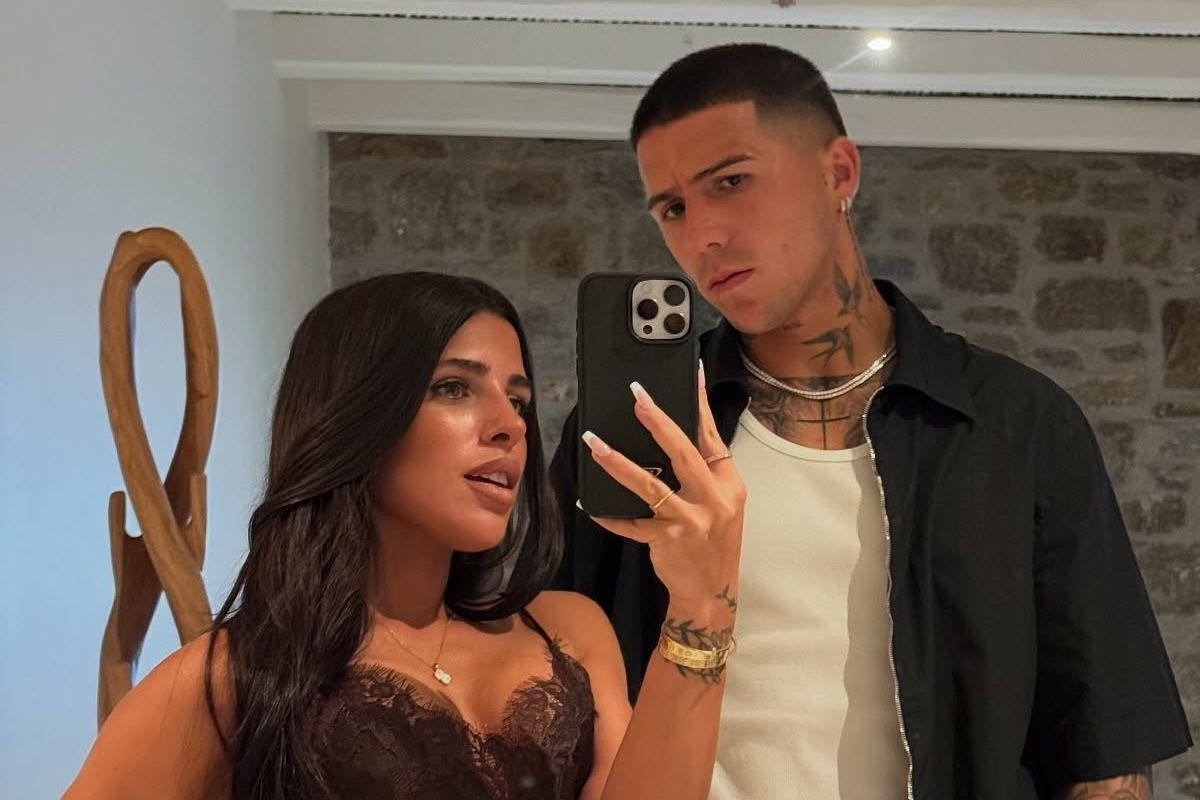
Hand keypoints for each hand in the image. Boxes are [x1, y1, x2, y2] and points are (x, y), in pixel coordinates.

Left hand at [581, 364, 744, 616]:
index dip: (701, 403)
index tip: (691, 373)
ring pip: (650, 485)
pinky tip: (591, 505)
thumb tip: (669, 435)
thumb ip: (702, 473)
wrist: (711, 593)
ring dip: (618, 462)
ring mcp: (691, 521)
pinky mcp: (667, 541)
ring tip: (594, 443)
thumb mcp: (721, 504)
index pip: (712, 436)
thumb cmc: (712, 543)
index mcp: (729, 484)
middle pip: (684, 453)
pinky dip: (610, 515)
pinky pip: (631, 524)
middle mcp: (714, 500)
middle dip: (659, 422)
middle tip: (637, 396)